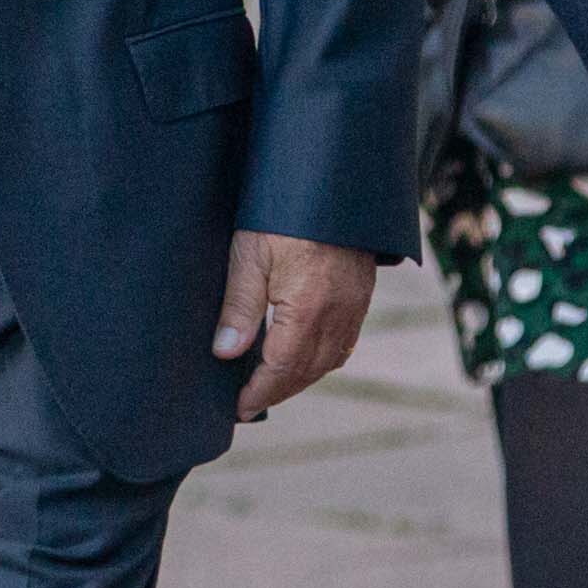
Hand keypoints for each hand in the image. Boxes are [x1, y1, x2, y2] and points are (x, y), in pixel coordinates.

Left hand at [214, 229, 370, 418]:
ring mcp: (354, 304)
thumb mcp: (249, 254)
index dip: (259, 392)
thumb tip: (226, 353)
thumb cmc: (285, 213)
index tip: (240, 407)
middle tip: (251, 402)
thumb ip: (239, 307)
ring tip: (272, 384)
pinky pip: (345, 340)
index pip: (282, 369)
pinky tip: (303, 354)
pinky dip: (322, 357)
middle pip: (307, 371)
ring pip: (329, 359)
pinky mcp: (361, 292)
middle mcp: (338, 314)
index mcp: (308, 310)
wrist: (333, 179)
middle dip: (278, 391)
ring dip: (301, 377)